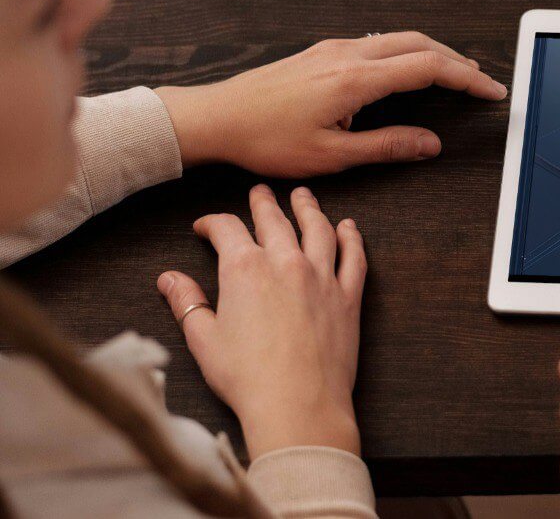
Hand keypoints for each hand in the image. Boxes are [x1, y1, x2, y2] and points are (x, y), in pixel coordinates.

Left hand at [156, 32, 506, 177]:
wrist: (216, 118)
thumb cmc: (265, 140)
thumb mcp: (332, 156)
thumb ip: (387, 146)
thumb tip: (430, 144)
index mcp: (356, 79)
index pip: (429, 68)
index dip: (467, 78)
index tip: (491, 90)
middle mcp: (348, 54)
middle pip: (420, 43)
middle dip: (457, 60)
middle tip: (481, 81)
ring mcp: (333, 49)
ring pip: (398, 39)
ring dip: (432, 53)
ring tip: (454, 73)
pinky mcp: (322, 52)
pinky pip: (377, 42)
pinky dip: (406, 52)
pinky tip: (407, 69)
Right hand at [157, 185, 364, 458]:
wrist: (297, 404)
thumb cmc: (246, 378)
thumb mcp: (203, 339)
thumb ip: (186, 302)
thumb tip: (168, 278)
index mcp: (244, 270)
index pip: (227, 230)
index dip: (213, 223)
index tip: (205, 227)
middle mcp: (286, 263)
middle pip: (275, 220)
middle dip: (263, 203)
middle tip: (259, 192)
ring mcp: (322, 277)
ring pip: (318, 229)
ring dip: (309, 208)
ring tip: (303, 196)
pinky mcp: (348, 296)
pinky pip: (354, 257)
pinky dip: (352, 238)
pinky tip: (349, 228)